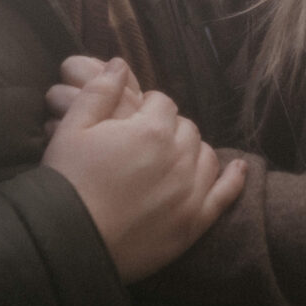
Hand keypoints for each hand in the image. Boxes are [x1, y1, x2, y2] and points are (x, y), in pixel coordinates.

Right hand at [43, 60, 245, 282]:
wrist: (68, 242)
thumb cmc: (67, 181)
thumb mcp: (72, 127)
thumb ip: (100, 91)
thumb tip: (121, 63)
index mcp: (151, 130)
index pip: (162, 102)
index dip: (146, 108)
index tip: (130, 120)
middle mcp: (179, 158)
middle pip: (186, 127)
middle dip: (168, 128)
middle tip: (143, 143)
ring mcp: (190, 193)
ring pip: (206, 155)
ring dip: (192, 150)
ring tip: (171, 158)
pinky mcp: (194, 224)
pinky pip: (225, 195)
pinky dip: (234, 179)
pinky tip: (238, 169)